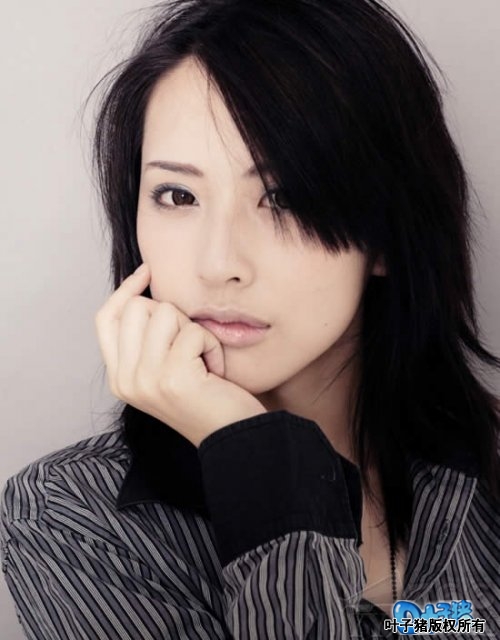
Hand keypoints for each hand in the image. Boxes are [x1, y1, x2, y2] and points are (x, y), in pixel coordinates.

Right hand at [94, 263, 267, 446]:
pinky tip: (215, 370)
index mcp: (119, 378)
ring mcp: (146, 379)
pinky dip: (211, 345)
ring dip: (192, 329)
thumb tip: (142, 290)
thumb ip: (146, 341)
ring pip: (164, 312)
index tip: (147, 272)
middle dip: (170, 315)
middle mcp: (126, 380)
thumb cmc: (205, 399)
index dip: (125, 290)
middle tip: (188, 346)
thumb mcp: (163, 371)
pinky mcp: (173, 377)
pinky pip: (194, 331)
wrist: (231, 439)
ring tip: (202, 359)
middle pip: (136, 308)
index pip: (105, 318)